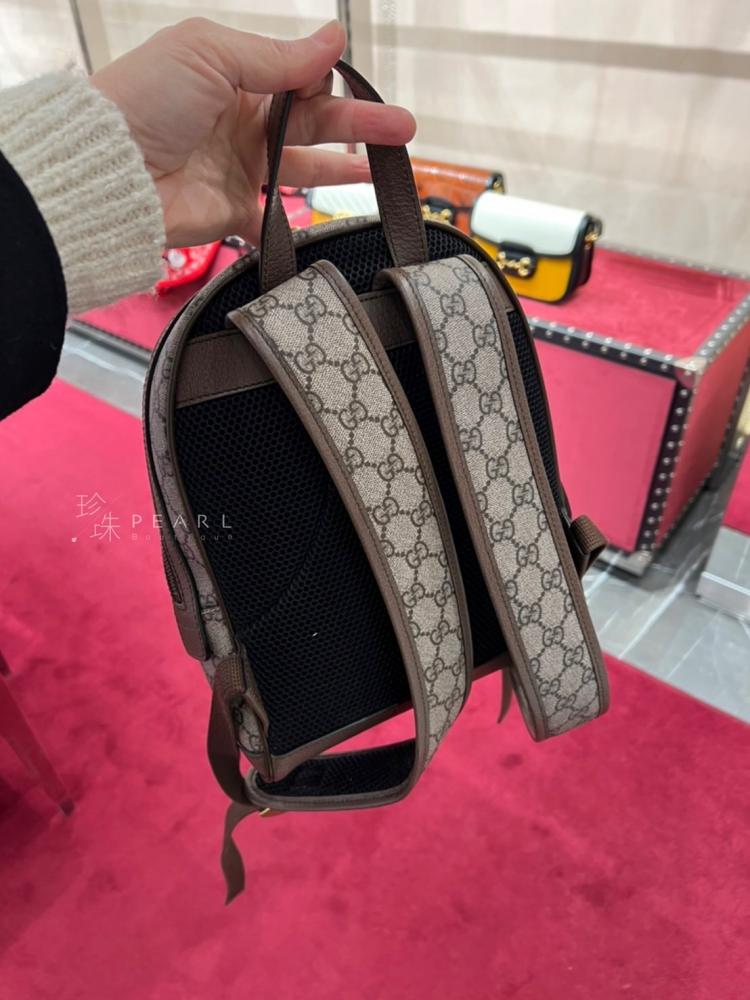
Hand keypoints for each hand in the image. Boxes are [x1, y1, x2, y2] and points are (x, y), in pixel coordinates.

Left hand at [91, 18, 414, 247]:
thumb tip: (335, 37)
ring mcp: (239, 169)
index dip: (330, 84)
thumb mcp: (213, 55)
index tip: (355, 88)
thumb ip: (278, 56)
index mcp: (235, 76)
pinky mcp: (232, 212)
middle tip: (403, 129)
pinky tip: (331, 223)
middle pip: (312, 123)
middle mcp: (240, 122)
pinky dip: (297, 226)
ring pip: (303, 169)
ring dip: (342, 170)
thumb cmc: (147, 100)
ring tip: (381, 172)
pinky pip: (273, 222)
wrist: (109, 171)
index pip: (298, 79)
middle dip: (359, 124)